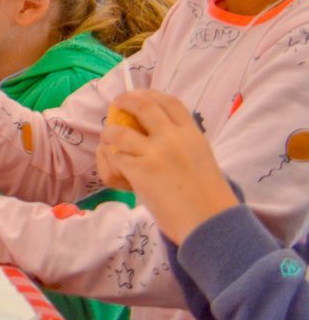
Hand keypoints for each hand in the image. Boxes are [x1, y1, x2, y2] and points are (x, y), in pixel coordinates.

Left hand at [96, 90, 236, 241]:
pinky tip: (117, 171)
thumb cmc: (209, 199)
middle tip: (116, 105)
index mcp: (193, 135)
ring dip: (108, 135)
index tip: (139, 95)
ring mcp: (154, 153)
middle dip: (124, 100)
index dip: (150, 94)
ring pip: (118, 131)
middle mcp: (173, 138)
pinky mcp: (139, 171)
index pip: (170, 101)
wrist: (211, 224)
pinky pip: (115, 158)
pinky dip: (111, 162)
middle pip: (142, 105)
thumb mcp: (201, 159)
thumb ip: (181, 144)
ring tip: (108, 142)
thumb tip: (151, 135)